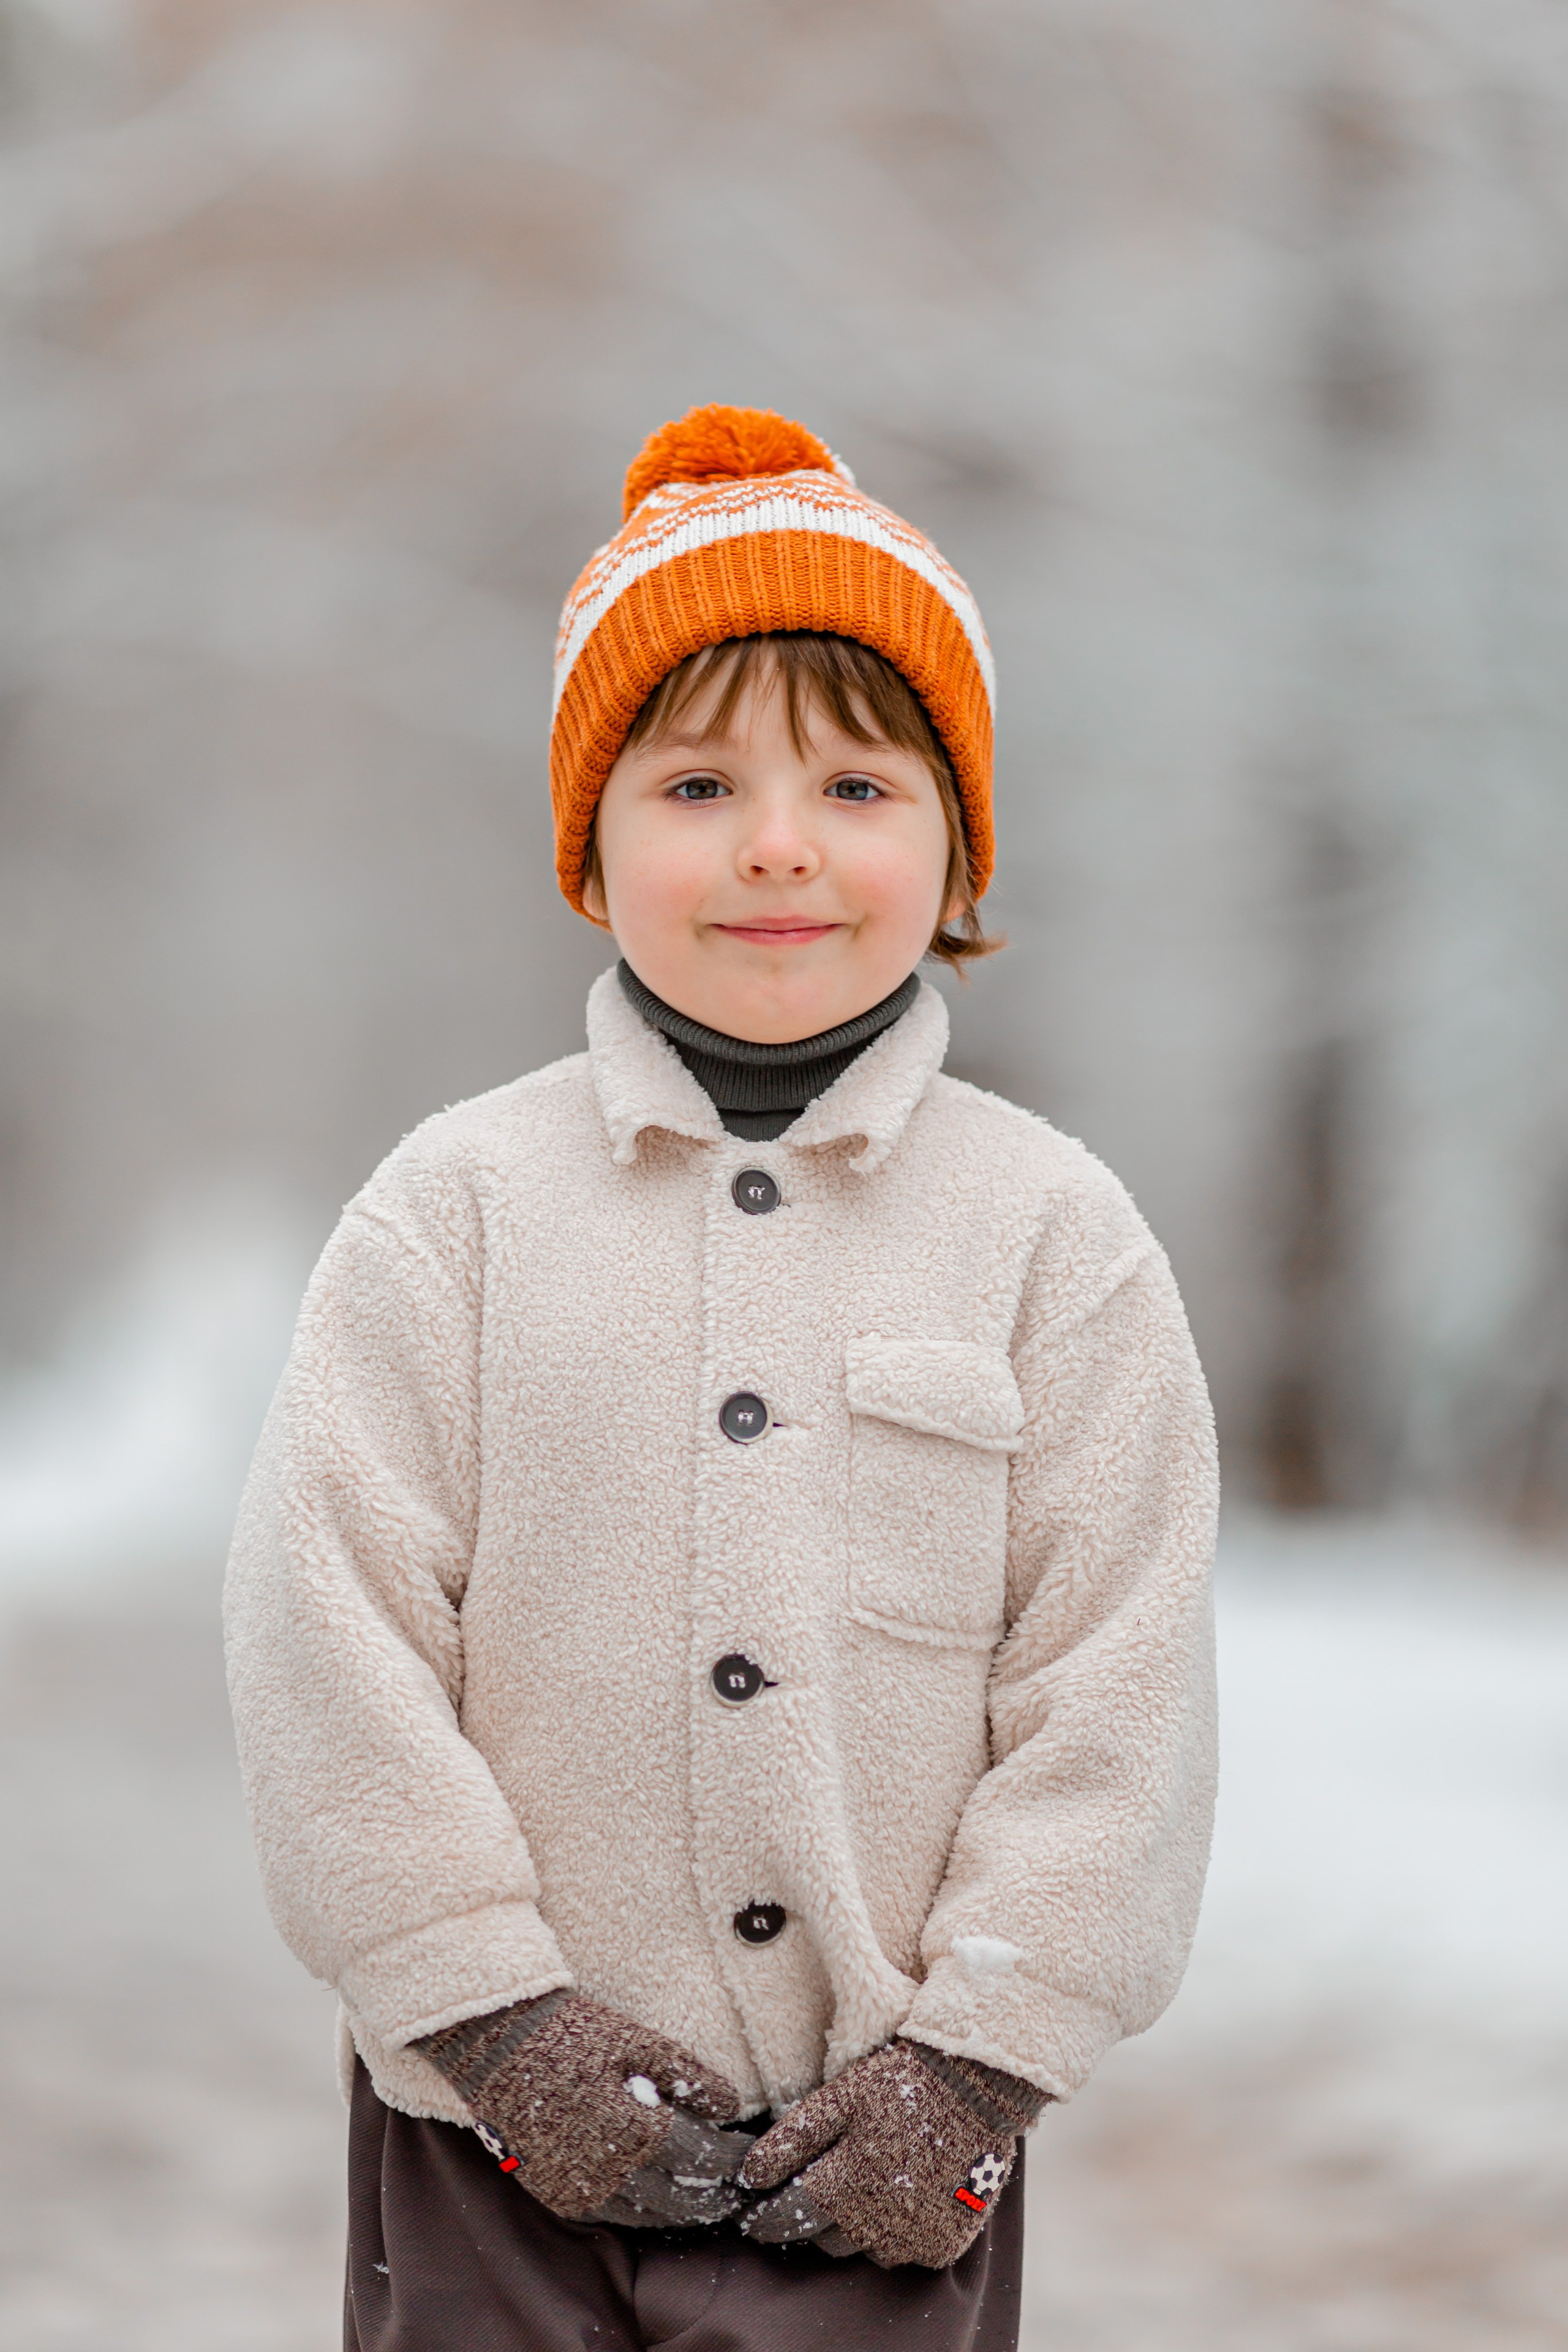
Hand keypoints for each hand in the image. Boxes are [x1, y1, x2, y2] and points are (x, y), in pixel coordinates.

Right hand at [417, 1990, 749, 2223]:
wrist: (496, 2046)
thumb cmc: (571, 2033)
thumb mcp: (637, 2041)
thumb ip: (688, 2076)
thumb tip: (732, 2107)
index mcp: (634, 2131)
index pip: (704, 2160)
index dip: (735, 2162)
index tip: (756, 2159)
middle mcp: (609, 2173)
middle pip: (682, 2203)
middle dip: (717, 2198)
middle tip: (743, 2193)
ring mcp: (580, 2192)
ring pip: (650, 2219)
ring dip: (684, 2213)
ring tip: (710, 2202)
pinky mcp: (558, 2198)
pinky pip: (614, 2218)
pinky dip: (645, 2214)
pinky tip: (661, 2202)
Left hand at [739, 2039, 1044, 2269]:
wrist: (976, 2084)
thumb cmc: (898, 2083)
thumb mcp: (840, 2097)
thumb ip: (792, 2138)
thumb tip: (748, 2175)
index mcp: (847, 2184)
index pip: (789, 2218)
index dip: (767, 2216)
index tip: (757, 2212)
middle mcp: (878, 2222)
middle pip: (828, 2240)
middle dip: (819, 2217)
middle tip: (828, 2183)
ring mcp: (914, 2238)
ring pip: (867, 2250)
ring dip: (861, 2227)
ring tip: (871, 2183)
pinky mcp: (944, 2245)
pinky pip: (907, 2253)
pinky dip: (901, 2232)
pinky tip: (907, 2192)